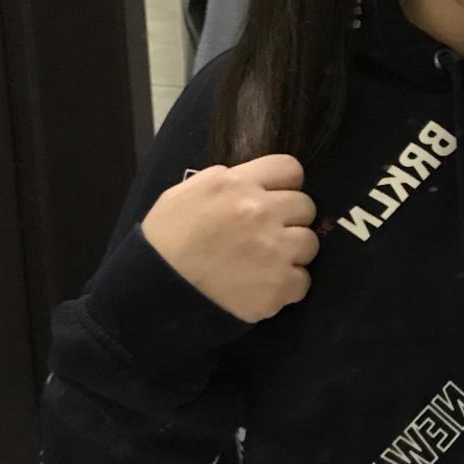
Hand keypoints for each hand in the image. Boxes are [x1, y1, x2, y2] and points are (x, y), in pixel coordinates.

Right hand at [141, 154, 318, 322]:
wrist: (153, 294)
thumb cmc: (164, 242)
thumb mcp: (184, 194)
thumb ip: (224, 181)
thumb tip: (252, 181)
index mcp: (238, 184)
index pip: (290, 169)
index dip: (286, 185)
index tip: (276, 198)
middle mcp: (261, 211)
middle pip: (305, 206)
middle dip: (290, 220)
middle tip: (267, 236)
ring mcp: (275, 249)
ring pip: (310, 243)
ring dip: (293, 253)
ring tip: (265, 264)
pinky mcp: (279, 285)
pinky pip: (302, 280)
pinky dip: (287, 287)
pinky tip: (263, 287)